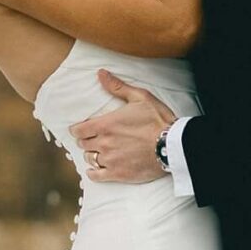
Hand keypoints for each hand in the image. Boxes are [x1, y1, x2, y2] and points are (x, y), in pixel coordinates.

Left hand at [71, 72, 175, 186]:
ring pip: (89, 158)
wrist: (173, 145)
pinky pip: (97, 176)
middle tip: (92, 139)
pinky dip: (94, 173)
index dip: (77, 129)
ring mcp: (110, 160)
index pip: (79, 130)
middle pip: (83, 144)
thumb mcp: (140, 97)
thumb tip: (101, 73)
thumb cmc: (158, 119)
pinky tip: (96, 170)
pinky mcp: (118, 174)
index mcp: (106, 125)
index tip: (80, 129)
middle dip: (86, 140)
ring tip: (98, 152)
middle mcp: (104, 143)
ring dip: (91, 154)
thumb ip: (117, 87)